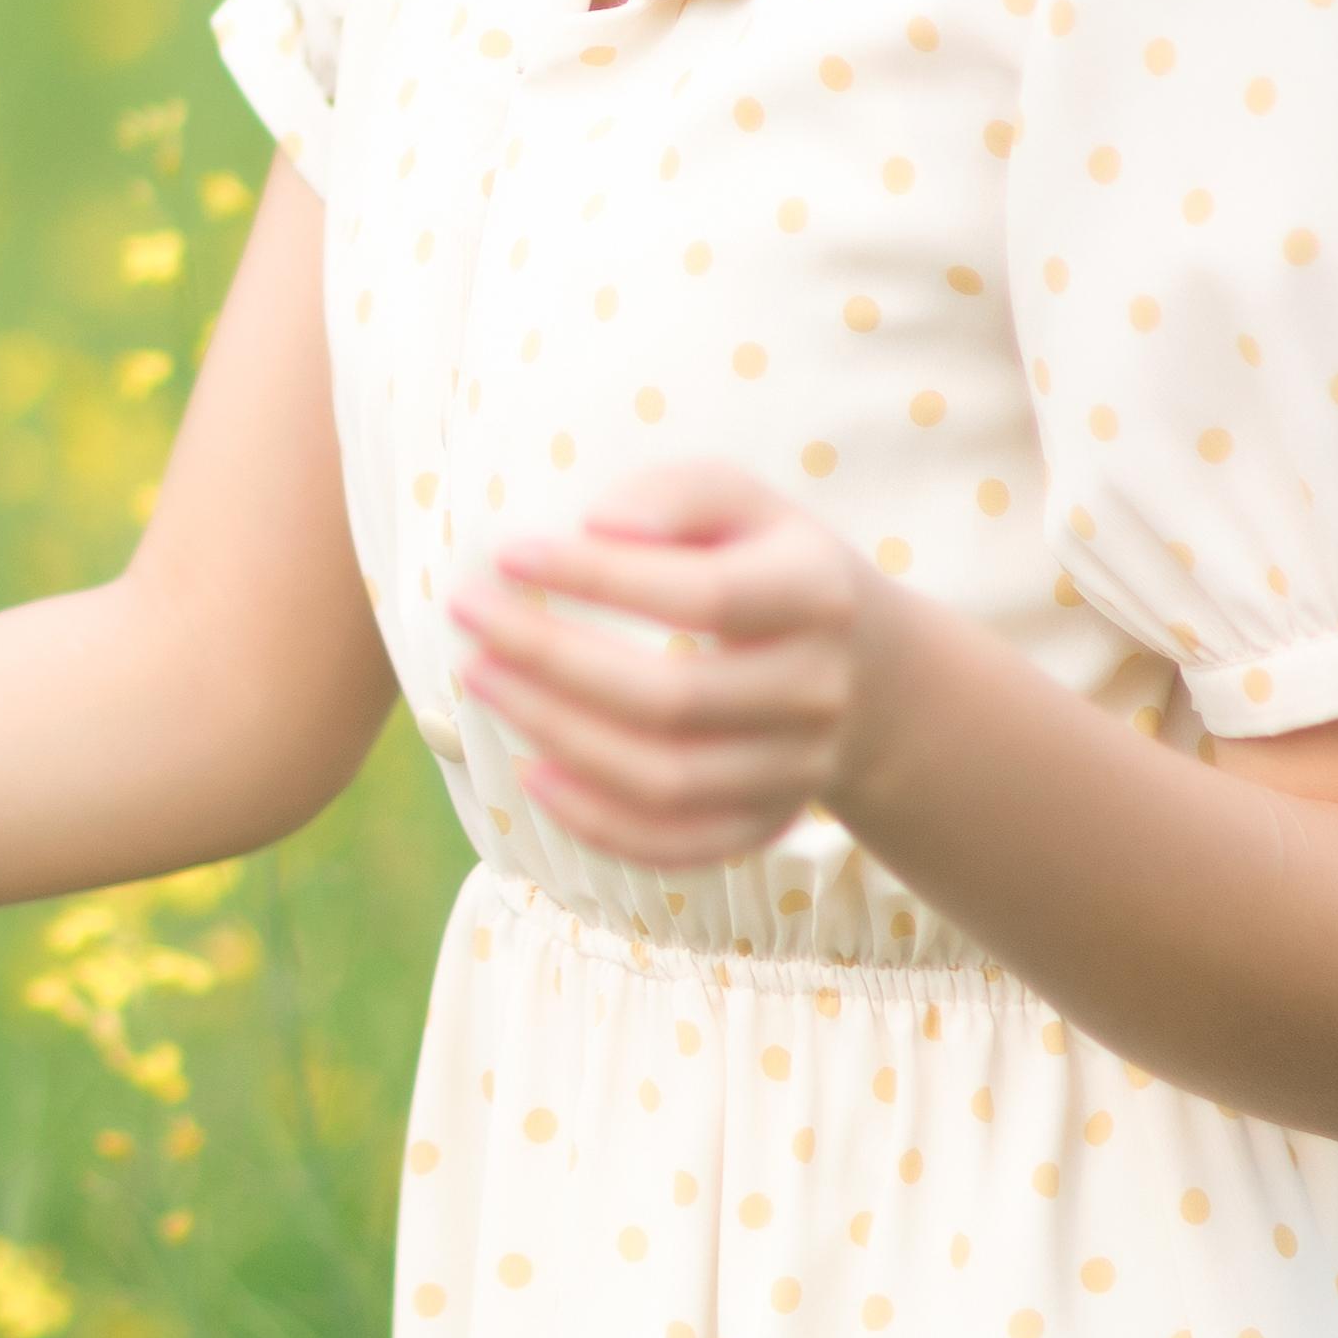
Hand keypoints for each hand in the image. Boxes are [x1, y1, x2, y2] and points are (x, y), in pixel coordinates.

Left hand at [445, 458, 912, 869]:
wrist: (870, 670)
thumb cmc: (771, 564)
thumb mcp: (744, 503)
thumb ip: (676, 493)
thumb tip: (596, 524)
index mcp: (817, 594)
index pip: (701, 596)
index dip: (599, 579)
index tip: (508, 553)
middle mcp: (817, 691)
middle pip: (673, 698)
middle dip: (551, 659)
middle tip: (468, 616)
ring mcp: (798, 769)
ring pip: (667, 780)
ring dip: (557, 736)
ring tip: (482, 679)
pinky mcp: (769, 824)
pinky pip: (678, 844)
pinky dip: (599, 823)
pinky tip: (531, 775)